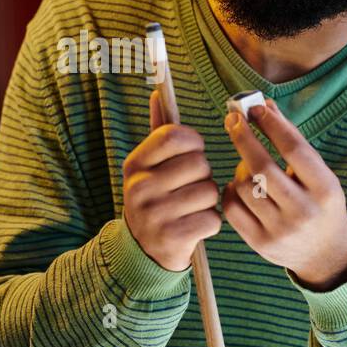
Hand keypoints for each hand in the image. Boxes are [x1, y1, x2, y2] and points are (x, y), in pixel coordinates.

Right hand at [121, 88, 221, 271]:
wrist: (143, 252)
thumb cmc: (156, 199)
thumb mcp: (149, 168)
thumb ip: (158, 133)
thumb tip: (159, 94)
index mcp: (134, 165)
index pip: (173, 135)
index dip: (193, 141)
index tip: (193, 152)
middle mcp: (139, 188)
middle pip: (199, 163)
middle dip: (204, 175)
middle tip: (190, 187)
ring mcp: (153, 215)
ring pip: (209, 191)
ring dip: (209, 200)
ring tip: (193, 207)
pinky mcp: (171, 238)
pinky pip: (212, 219)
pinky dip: (211, 223)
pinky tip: (195, 226)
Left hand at [221, 99, 346, 290]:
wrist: (325, 254)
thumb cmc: (319, 202)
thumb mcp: (318, 174)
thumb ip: (292, 140)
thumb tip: (265, 105)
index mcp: (325, 189)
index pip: (294, 149)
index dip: (272, 125)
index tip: (255, 107)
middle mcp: (304, 211)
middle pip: (263, 167)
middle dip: (244, 138)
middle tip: (232, 119)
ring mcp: (281, 230)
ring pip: (245, 186)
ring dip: (240, 167)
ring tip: (247, 164)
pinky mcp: (260, 243)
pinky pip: (233, 208)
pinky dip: (231, 190)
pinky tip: (239, 185)